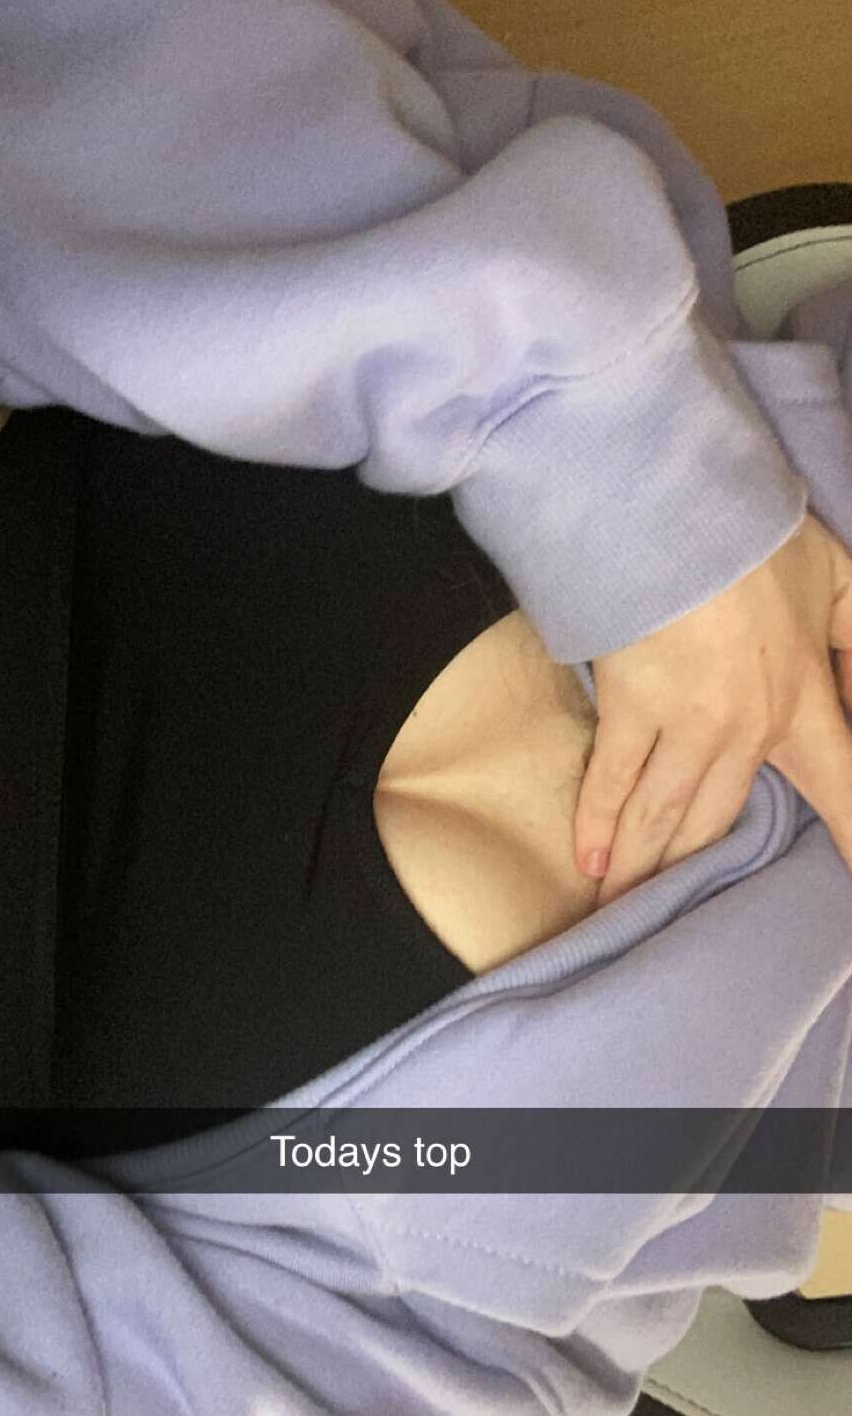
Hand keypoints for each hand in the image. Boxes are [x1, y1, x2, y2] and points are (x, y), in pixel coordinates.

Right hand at [572, 511, 851, 905]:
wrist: (674, 503)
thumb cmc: (758, 533)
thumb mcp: (842, 580)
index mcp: (805, 698)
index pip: (843, 789)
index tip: (850, 881)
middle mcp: (748, 728)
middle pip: (720, 820)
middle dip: (694, 874)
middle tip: (675, 911)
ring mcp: (684, 722)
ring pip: (665, 815)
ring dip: (642, 867)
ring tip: (623, 907)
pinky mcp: (630, 704)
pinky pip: (614, 778)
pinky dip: (598, 824)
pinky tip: (590, 862)